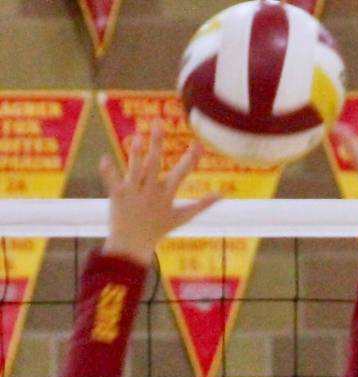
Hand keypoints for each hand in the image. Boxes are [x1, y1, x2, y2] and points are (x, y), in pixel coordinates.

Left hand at [100, 122, 219, 265]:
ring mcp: (133, 192)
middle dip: (157, 143)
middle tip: (159, 123)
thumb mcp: (182, 217)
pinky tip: (105, 159)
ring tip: (137, 136)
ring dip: (136, 154)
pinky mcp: (117, 195)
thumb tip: (222, 195)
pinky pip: (112, 181)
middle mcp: (151, 191)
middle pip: (155, 164)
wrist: (133, 244)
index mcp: (167, 194)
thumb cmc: (159, 228)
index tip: (199, 144)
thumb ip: (202, 205)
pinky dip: (108, 171)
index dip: (191, 158)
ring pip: (135, 170)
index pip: (182, 173)